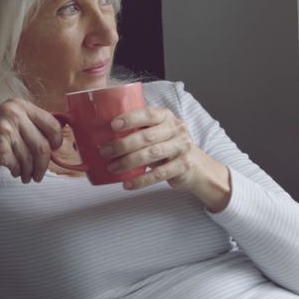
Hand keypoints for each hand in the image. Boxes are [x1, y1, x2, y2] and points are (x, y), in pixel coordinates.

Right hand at [0, 98, 62, 182]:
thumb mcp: (3, 115)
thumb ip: (26, 123)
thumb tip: (52, 140)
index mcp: (18, 106)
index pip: (51, 124)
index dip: (57, 140)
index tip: (55, 150)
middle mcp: (14, 116)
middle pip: (43, 146)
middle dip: (45, 164)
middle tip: (41, 172)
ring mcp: (6, 133)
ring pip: (30, 159)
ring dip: (31, 171)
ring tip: (26, 176)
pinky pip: (18, 166)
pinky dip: (18, 172)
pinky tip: (14, 172)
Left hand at [101, 106, 231, 210]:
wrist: (196, 165)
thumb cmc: (167, 145)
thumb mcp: (158, 132)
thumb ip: (139, 130)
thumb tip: (102, 137)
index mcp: (166, 116)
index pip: (148, 114)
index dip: (130, 119)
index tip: (112, 125)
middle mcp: (176, 129)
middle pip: (147, 136)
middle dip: (123, 144)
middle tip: (104, 151)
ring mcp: (181, 147)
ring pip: (152, 154)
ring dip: (129, 162)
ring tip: (112, 168)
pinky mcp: (183, 166)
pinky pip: (159, 174)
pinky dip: (141, 180)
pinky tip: (127, 184)